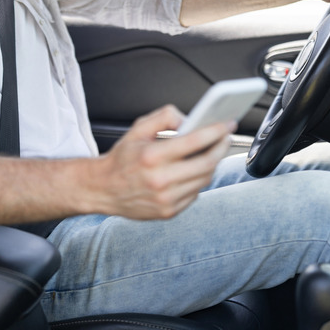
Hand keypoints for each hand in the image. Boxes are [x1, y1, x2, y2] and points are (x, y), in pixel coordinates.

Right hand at [93, 105, 232, 219]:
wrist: (103, 188)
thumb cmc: (121, 158)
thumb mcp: (137, 129)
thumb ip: (164, 117)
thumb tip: (189, 119)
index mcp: (152, 156)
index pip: (194, 141)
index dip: (216, 131)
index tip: (227, 124)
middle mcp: (160, 180)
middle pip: (206, 163)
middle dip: (222, 147)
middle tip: (226, 137)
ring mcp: (166, 199)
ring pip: (204, 179)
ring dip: (213, 163)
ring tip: (213, 151)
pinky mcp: (169, 212)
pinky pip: (195, 193)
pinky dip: (199, 180)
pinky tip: (195, 170)